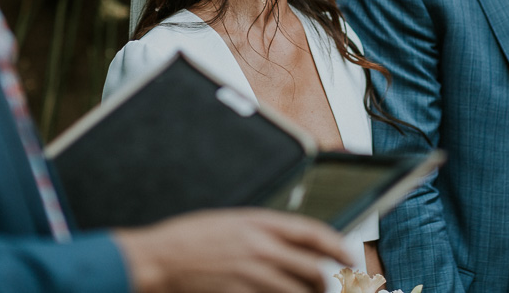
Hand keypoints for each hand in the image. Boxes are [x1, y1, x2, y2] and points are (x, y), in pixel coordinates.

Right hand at [114, 208, 352, 292]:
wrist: (159, 259)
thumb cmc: (189, 238)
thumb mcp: (231, 222)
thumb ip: (262, 231)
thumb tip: (291, 243)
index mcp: (259, 222)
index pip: (312, 232)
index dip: (337, 245)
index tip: (349, 255)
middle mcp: (261, 248)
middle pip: (313, 268)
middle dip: (328, 281)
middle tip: (331, 286)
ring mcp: (252, 275)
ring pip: (299, 290)